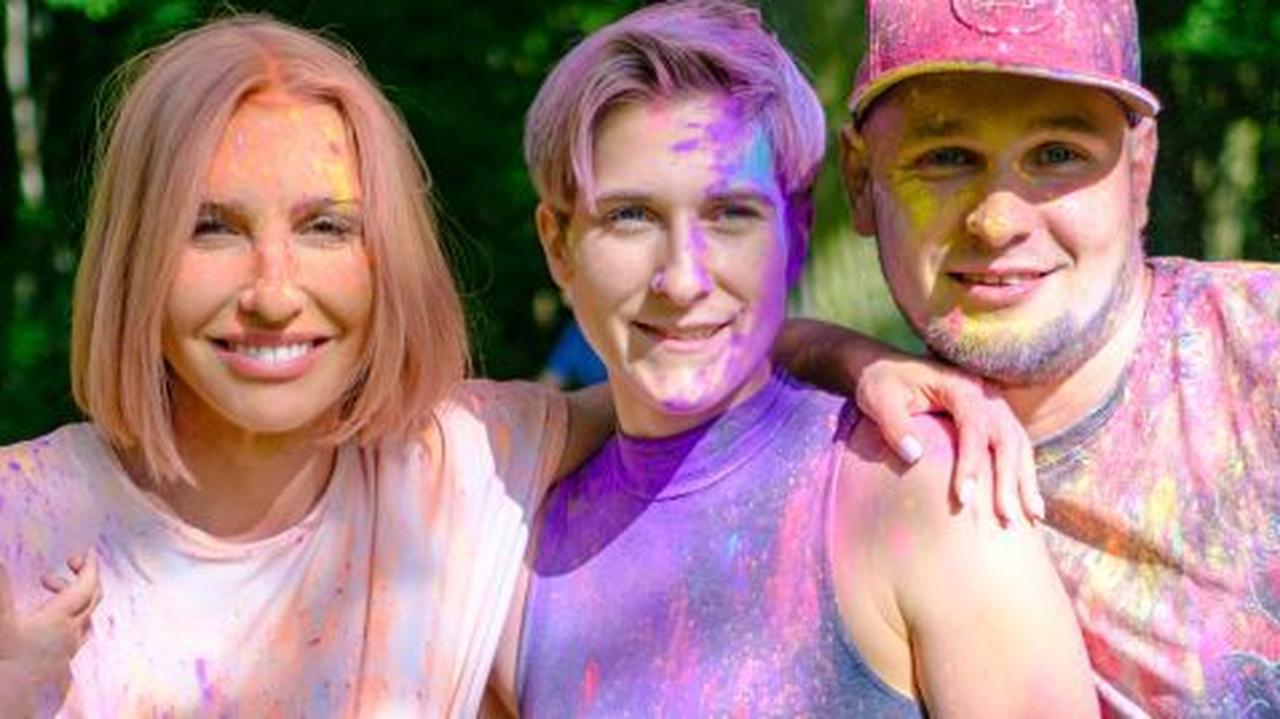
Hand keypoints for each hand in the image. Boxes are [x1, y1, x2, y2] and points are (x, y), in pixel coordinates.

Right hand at [0, 551, 100, 717]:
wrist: (6, 700)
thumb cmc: (3, 661)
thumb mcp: (1, 621)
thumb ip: (2, 591)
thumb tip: (0, 560)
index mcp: (59, 620)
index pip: (86, 587)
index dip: (89, 566)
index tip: (89, 551)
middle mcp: (70, 635)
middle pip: (91, 600)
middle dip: (82, 578)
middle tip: (67, 563)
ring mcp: (67, 651)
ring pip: (83, 617)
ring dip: (71, 597)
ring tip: (47, 584)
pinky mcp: (60, 664)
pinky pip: (75, 633)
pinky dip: (68, 616)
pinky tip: (48, 617)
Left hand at [856, 354, 1042, 524]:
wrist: (888, 370)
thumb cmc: (883, 384)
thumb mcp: (879, 398)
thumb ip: (894, 424)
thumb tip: (915, 456)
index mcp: (959, 386)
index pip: (973, 426)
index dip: (970, 463)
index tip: (962, 497)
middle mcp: (984, 394)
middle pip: (1006, 438)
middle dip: (1009, 479)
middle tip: (1006, 518)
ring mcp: (993, 407)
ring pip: (1019, 444)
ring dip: (1025, 481)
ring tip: (1031, 518)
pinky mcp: (993, 421)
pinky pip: (1016, 448)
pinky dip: (1024, 476)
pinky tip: (1029, 506)